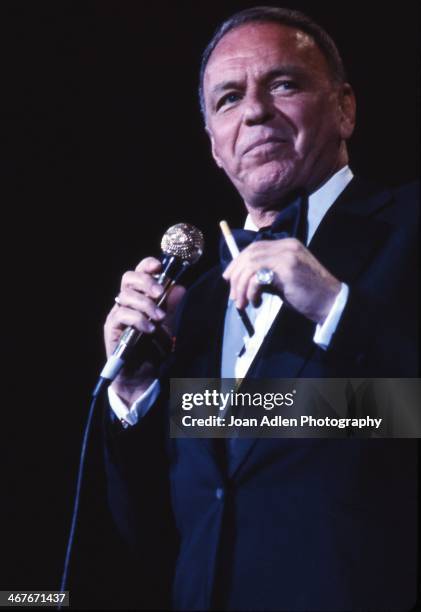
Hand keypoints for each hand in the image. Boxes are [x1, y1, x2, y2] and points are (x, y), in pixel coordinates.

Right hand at [104, 256, 185, 404]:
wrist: (142, 375)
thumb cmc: (153, 348)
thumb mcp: (167, 324)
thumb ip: (171, 306)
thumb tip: (180, 287)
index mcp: (139, 297)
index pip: (138, 273)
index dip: (147, 265)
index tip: (159, 266)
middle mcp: (125, 302)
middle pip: (128, 278)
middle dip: (146, 282)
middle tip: (160, 293)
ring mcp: (117, 314)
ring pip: (126, 296)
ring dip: (146, 305)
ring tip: (160, 318)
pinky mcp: (111, 329)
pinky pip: (122, 316)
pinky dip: (138, 319)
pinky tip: (150, 329)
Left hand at [222, 238, 340, 323]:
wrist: (330, 302)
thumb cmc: (308, 294)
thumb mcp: (284, 279)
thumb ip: (267, 273)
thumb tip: (242, 279)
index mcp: (287, 244)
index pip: (254, 247)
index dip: (237, 262)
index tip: (228, 278)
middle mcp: (286, 246)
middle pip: (249, 254)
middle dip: (236, 275)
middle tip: (233, 295)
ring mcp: (287, 256)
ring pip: (250, 265)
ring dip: (241, 286)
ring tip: (242, 303)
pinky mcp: (287, 269)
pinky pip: (258, 276)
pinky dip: (251, 291)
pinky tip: (256, 302)